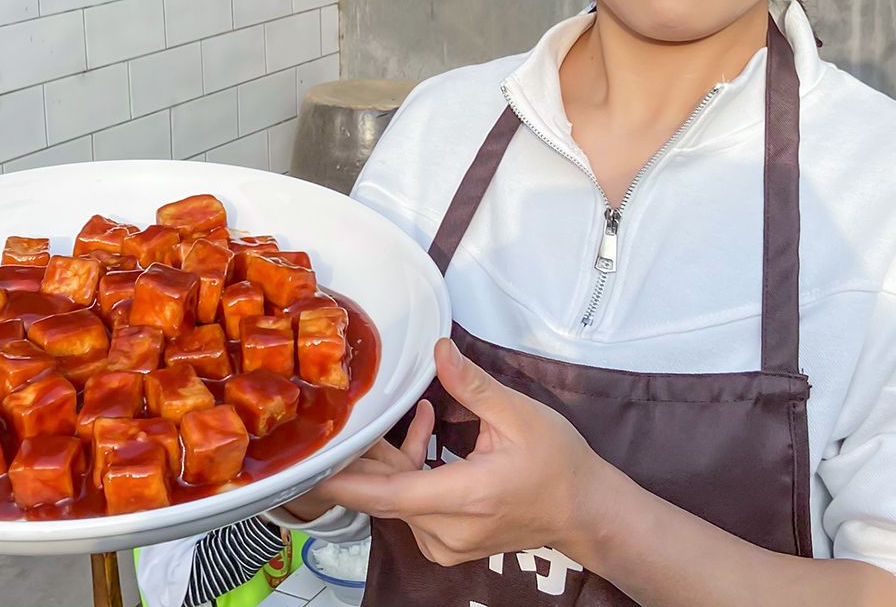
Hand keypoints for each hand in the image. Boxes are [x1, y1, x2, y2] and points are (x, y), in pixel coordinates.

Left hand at [310, 337, 605, 565]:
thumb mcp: (519, 415)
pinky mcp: (448, 546)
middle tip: (356, 417)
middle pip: (386, 494)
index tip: (311, 466)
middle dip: (369, 455)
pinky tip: (428, 440)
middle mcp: (448, 530)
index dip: (345, 480)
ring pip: (397, 501)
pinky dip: (411, 476)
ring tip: (418, 418)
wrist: (584, 511)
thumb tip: (438, 349)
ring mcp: (447, 545)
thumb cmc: (557, 463)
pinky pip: (412, 510)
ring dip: (395, 460)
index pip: (388, 495)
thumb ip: (472, 385)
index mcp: (465, 497)